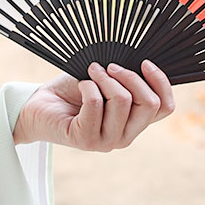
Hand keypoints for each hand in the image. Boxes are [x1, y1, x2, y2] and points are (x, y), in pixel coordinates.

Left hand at [12, 60, 174, 149]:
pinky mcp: (86, 140)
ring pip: (122, 101)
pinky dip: (88, 86)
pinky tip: (80, 86)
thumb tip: (143, 62)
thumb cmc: (72, 91)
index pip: (165, 107)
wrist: (38, 106)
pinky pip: (96, 103)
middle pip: (148, 103)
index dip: (160, 82)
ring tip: (91, 72)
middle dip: (130, 76)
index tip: (144, 62)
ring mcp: (106, 142)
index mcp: (134, 123)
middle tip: (109, 66)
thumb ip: (126, 78)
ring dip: (105, 78)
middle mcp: (125, 137)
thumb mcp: (106, 81)